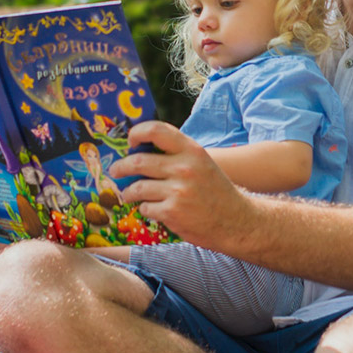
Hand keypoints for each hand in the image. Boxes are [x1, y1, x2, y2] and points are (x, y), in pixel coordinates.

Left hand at [108, 121, 251, 248]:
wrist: (237, 221)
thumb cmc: (215, 191)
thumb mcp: (201, 163)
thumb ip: (176, 154)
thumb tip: (139, 150)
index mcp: (191, 150)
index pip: (156, 130)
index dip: (137, 133)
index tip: (130, 142)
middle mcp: (184, 168)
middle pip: (138, 161)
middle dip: (121, 167)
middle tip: (115, 170)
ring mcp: (177, 191)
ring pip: (137, 188)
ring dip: (129, 192)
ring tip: (129, 194)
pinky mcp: (172, 212)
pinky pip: (145, 208)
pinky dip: (145, 209)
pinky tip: (153, 209)